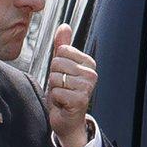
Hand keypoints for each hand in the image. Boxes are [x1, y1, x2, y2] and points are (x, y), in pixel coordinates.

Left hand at [46, 23, 97, 146]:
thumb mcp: (62, 67)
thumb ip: (63, 46)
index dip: (56, 65)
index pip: (62, 51)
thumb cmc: (65, 93)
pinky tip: (63, 104)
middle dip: (54, 77)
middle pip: (57, 63)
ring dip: (54, 89)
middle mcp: (91, 74)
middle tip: (62, 87)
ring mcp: (87, 87)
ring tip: (63, 95)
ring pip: (55, 78)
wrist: (68, 119)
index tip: (63, 75)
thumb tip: (64, 26)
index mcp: (88, 63)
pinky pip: (56, 92)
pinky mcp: (80, 100)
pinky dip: (55, 99)